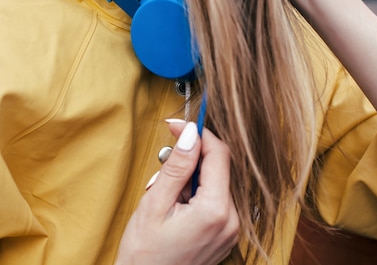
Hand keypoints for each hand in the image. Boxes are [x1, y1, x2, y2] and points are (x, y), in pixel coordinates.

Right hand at [115, 120, 238, 264]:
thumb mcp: (155, 204)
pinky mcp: (225, 236)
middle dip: (191, 161)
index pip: (219, 154)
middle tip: (162, 172)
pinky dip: (196, 196)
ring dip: (191, 180)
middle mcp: (232, 221)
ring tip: (166, 199)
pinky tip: (176, 209)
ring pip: (216, 184)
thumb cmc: (145, 256)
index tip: (177, 126)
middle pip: (219, 168)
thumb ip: (176, 166)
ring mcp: (230, 231)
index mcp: (216, 211)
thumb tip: (190, 134)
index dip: (198, 134)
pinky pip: (216, 202)